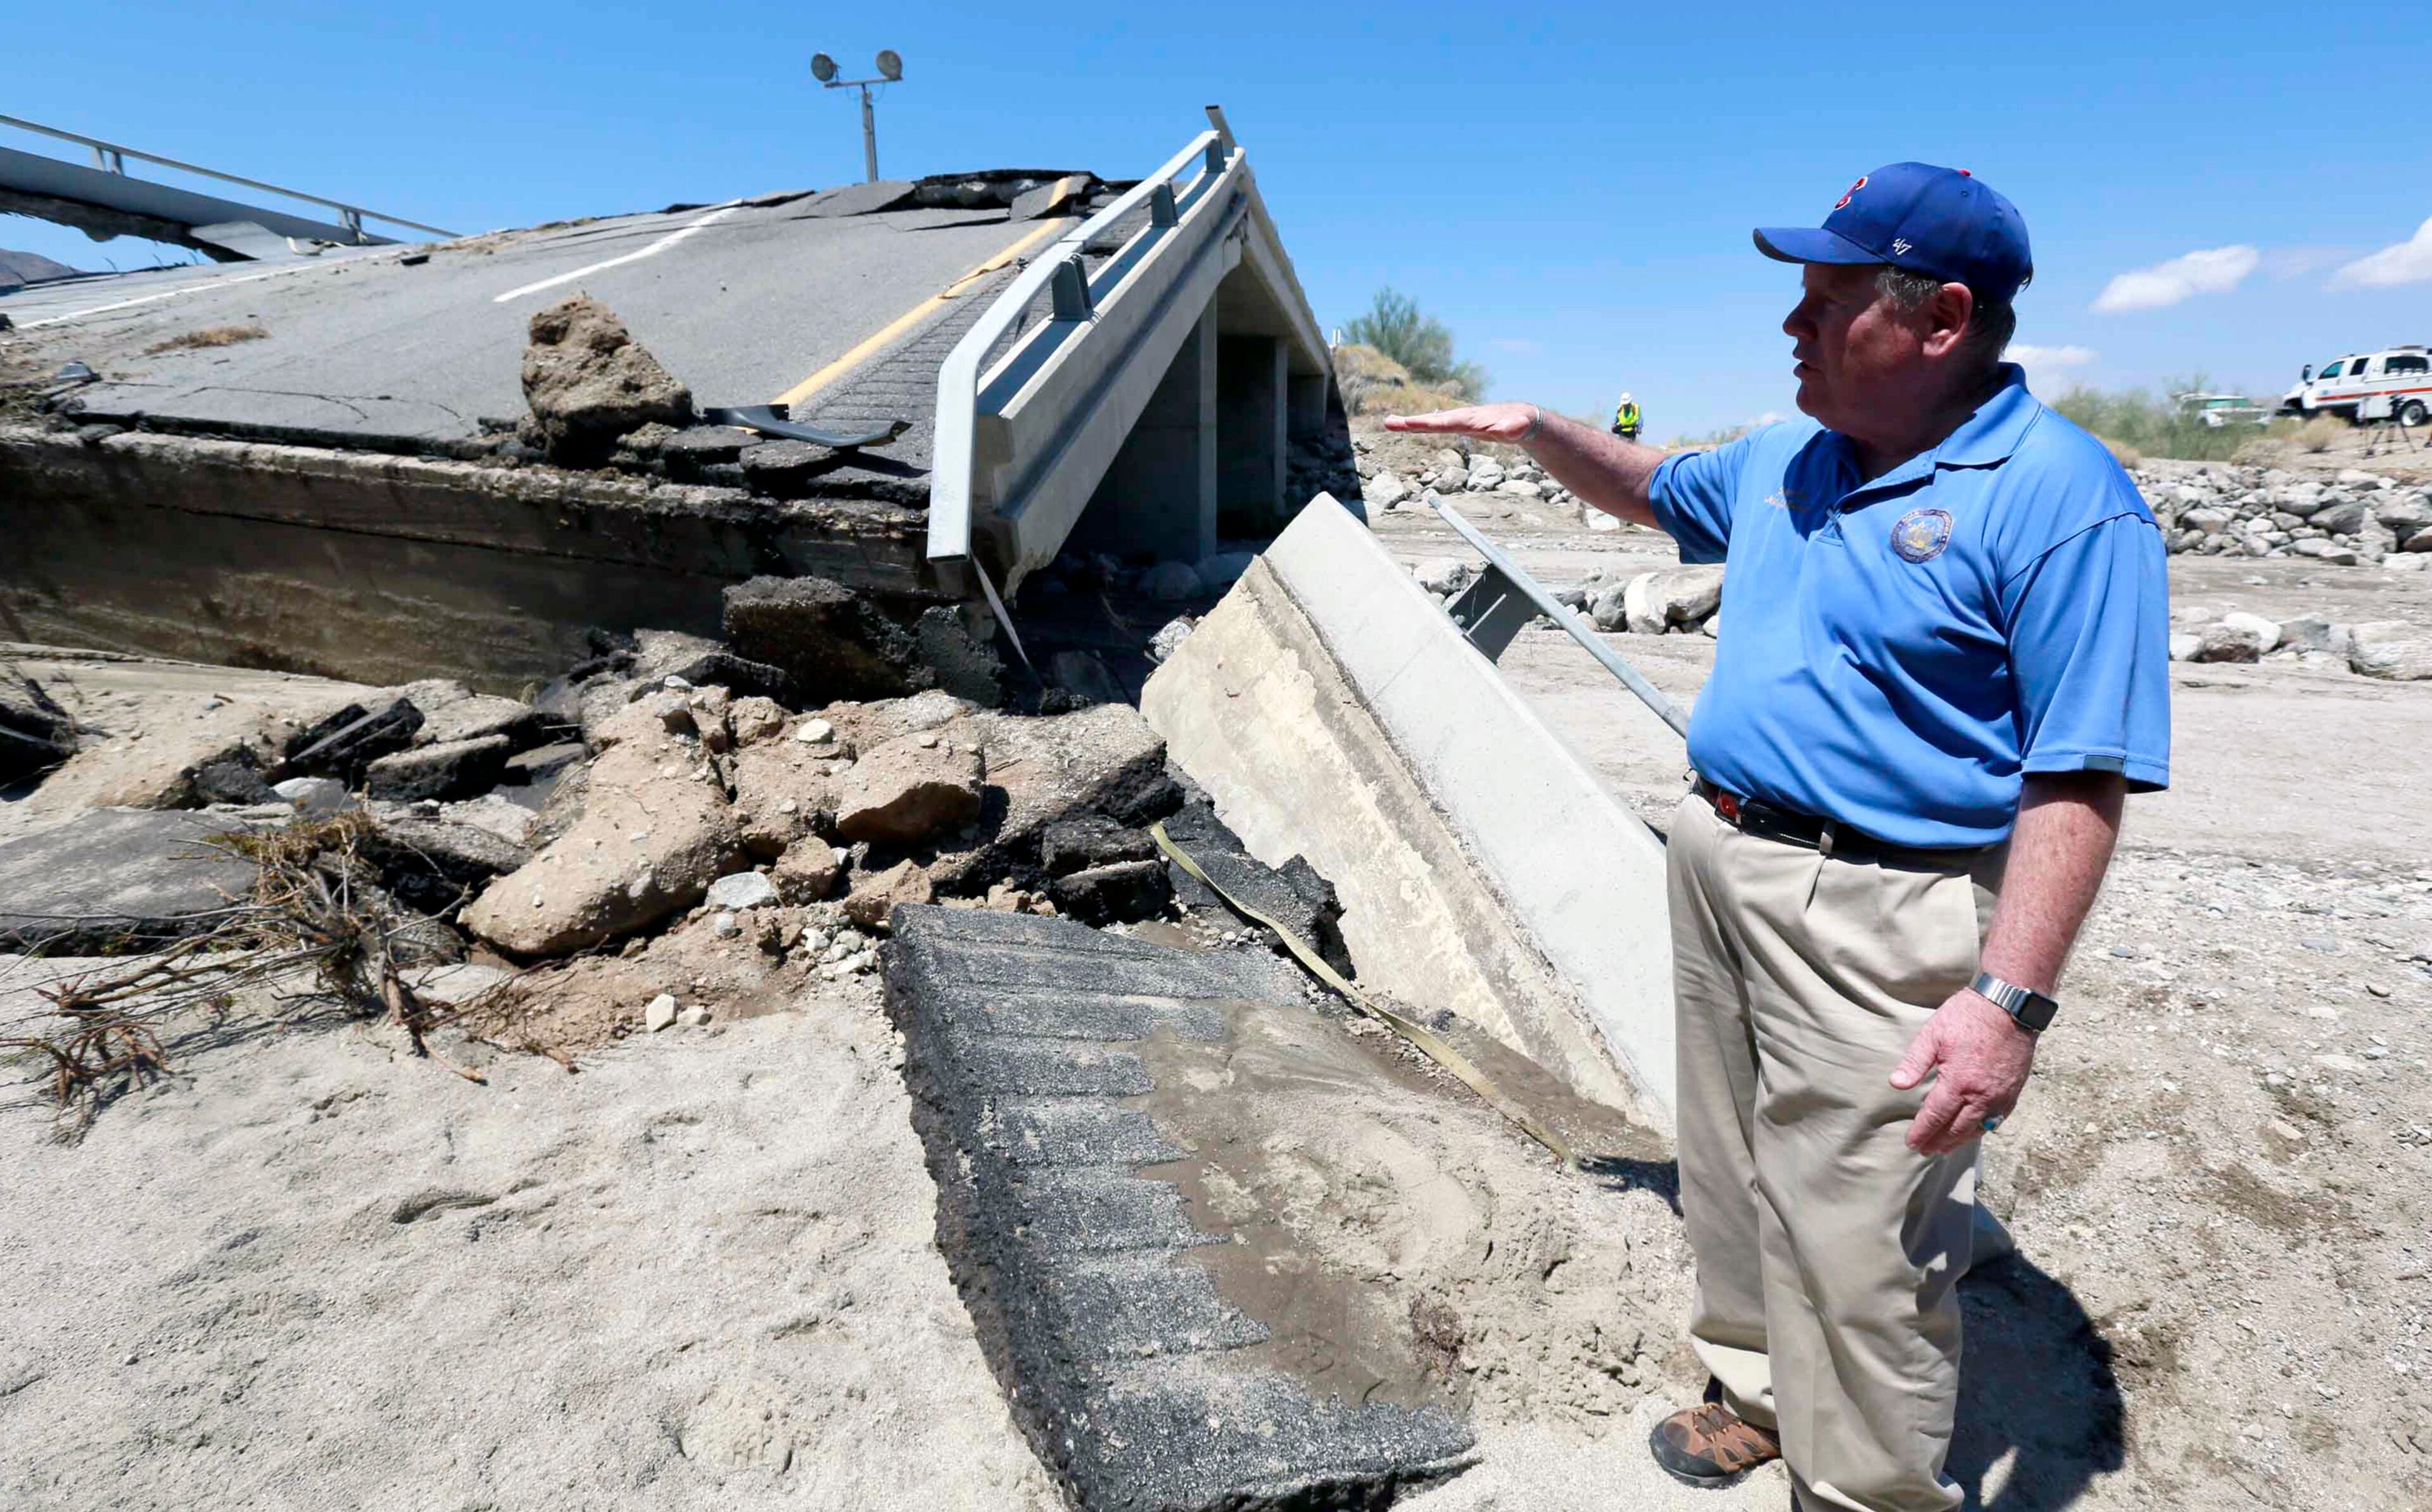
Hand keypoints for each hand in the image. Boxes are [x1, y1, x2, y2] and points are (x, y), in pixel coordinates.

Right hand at [1382, 402, 1539, 443]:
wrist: (1521, 417)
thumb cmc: (1520, 424)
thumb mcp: (1519, 428)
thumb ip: (1513, 428)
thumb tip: (1510, 428)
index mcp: (1470, 420)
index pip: (1446, 423)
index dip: (1428, 423)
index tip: (1410, 424)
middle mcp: (1460, 417)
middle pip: (1432, 420)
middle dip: (1410, 422)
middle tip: (1388, 422)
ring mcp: (1459, 420)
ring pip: (1431, 421)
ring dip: (1410, 422)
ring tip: (1389, 422)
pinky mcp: (1459, 424)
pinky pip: (1436, 425)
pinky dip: (1421, 425)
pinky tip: (1409, 425)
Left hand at [1888, 989, 2037, 1154]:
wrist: (2009, 1006)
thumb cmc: (1967, 1017)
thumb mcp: (1933, 1034)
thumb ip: (1914, 1062)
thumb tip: (1896, 1084)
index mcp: (1957, 1082)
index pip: (1935, 1117)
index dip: (1922, 1132)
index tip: (1911, 1143)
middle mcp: (1981, 1095)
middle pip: (1956, 1129)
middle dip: (1939, 1142)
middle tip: (1924, 1151)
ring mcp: (2000, 1096)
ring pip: (1978, 1128)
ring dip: (1960, 1141)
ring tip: (1945, 1148)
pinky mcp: (2013, 1091)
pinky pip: (1997, 1119)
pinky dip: (1982, 1130)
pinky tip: (1973, 1132)